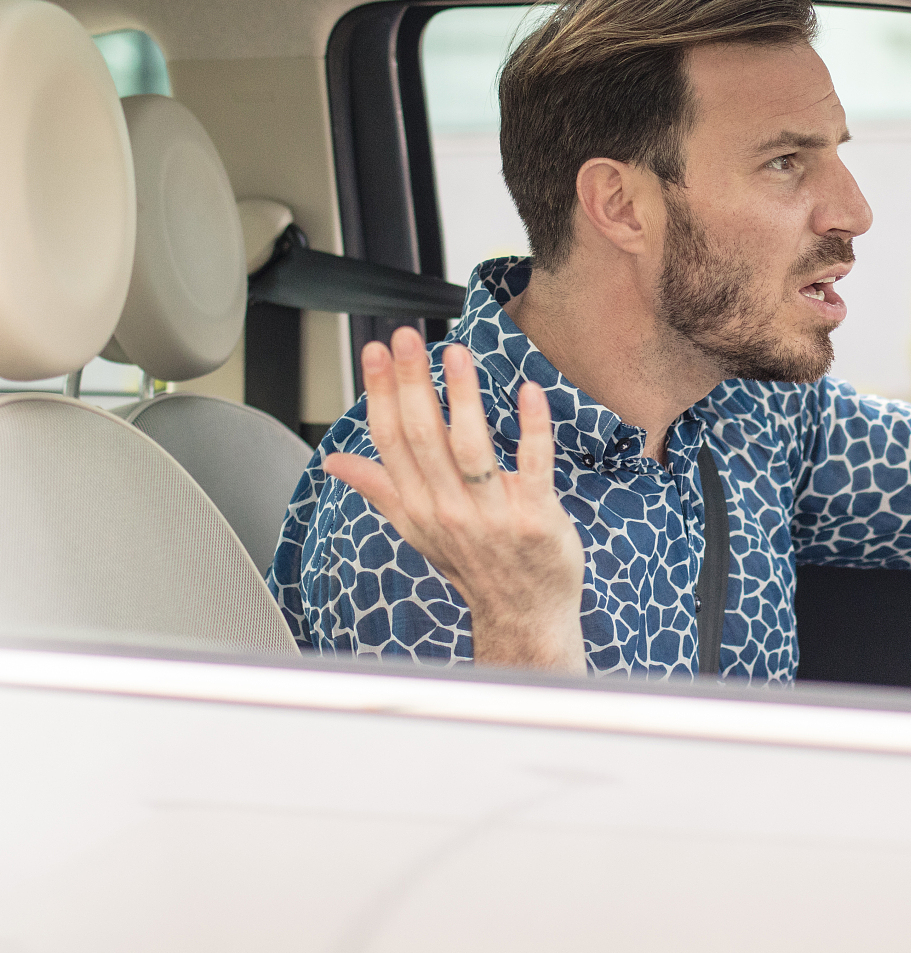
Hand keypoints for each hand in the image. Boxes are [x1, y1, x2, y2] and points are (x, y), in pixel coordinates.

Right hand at [323, 327, 586, 674]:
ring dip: (463, 397)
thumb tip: (334, 461)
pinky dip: (532, 429)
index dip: (380, 393)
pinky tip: (530, 392)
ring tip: (456, 353)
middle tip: (406, 337)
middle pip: (423, 436)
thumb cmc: (475, 565)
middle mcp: (448, 509)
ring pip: (471, 448)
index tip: (375, 351)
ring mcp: (492, 515)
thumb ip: (380, 488)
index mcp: (418, 506)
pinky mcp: (535, 517)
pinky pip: (533, 467)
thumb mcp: (417, 528)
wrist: (524, 615)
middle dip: (412, 382)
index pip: (390, 441)